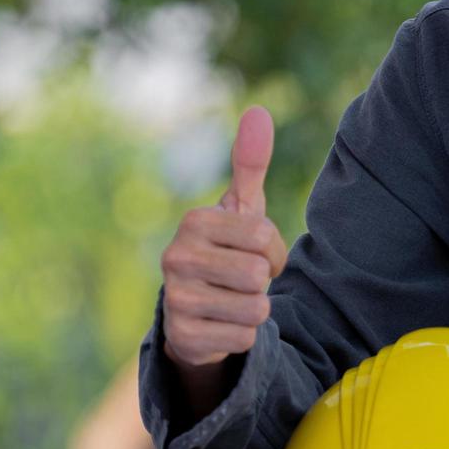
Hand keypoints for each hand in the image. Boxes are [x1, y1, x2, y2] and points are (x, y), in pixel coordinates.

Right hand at [160, 106, 287, 368]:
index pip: (263, 238)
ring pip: (255, 308)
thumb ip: (249, 163)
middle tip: (242, 281)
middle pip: (258, 274)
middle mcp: (175, 257)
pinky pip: (244, 338)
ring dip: (255, 310)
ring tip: (232, 302)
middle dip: (263, 282)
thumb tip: (257, 111)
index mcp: (193, 222)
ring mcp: (176, 298)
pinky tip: (222, 325)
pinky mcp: (184, 336)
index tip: (255, 255)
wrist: (194, 312)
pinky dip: (243, 336)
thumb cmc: (225, 251)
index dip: (272, 252)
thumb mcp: (239, 209)